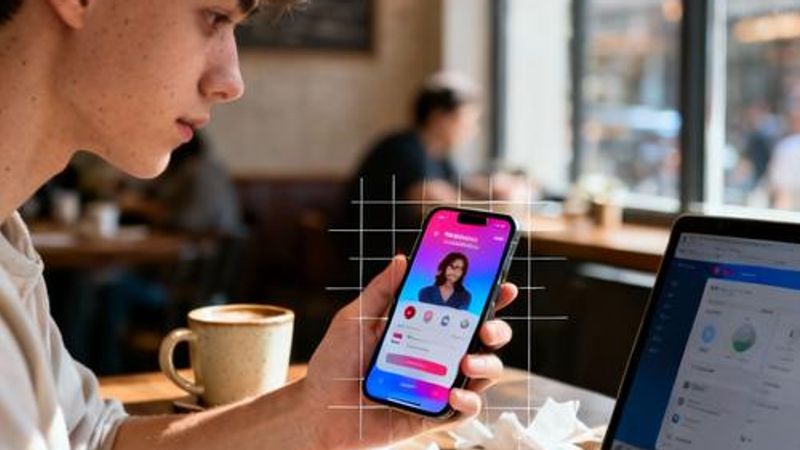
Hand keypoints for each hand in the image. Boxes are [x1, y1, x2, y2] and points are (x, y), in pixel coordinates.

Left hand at [300, 255, 517, 448]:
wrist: (319, 409)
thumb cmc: (335, 364)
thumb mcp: (354, 320)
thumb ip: (381, 291)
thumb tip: (402, 258)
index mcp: (425, 328)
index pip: (464, 310)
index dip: (489, 297)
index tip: (503, 285)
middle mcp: (439, 354)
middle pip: (484, 339)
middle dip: (497, 329)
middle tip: (486, 327)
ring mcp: (440, 384)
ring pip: (484, 372)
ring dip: (486, 364)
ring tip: (466, 362)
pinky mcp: (434, 414)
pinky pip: (465, 409)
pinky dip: (468, 401)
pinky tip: (454, 394)